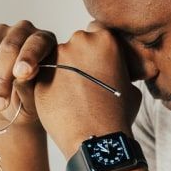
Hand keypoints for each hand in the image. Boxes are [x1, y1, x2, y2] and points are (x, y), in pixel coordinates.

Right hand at [0, 21, 57, 129]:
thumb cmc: (31, 98)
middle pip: (8, 48)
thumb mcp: (35, 98)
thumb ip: (31, 86)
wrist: (13, 105)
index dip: (28, 57)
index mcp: (44, 40)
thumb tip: (23, 76)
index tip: (21, 74)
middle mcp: (21, 31)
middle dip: (0, 78)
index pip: (36, 44)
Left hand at [33, 22, 141, 155]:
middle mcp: (79, 41)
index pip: (97, 32)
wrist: (95, 139)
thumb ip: (121, 71)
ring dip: (63, 72)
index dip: (97, 48)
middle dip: (79, 59)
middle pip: (76, 43)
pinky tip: (60, 101)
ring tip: (73, 96)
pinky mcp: (40, 74)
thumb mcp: (131, 87)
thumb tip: (119, 72)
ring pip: (58, 59)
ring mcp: (57, 57)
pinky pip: (44, 75)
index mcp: (105, 39)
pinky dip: (50, 85)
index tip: (97, 61)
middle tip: (85, 81)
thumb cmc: (118, 116)